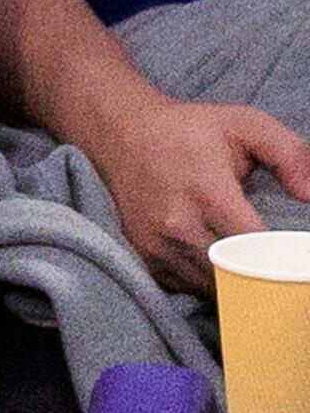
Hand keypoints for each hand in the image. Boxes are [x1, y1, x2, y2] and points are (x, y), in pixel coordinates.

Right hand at [77, 97, 309, 293]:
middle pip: (233, 275)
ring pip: (209, 287)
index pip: (254, 247)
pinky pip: (184, 287)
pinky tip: (218, 267)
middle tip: (276, 270)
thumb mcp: (246, 124)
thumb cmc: (189, 130)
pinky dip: (205, 284)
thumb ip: (290, 154)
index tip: (290, 259)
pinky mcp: (144, 256)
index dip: (278, 259)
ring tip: (250, 269)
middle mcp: (179, 226)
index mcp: (209, 194)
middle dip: (259, 277)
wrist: (122, 136)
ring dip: (233, 283)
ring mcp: (157, 245)